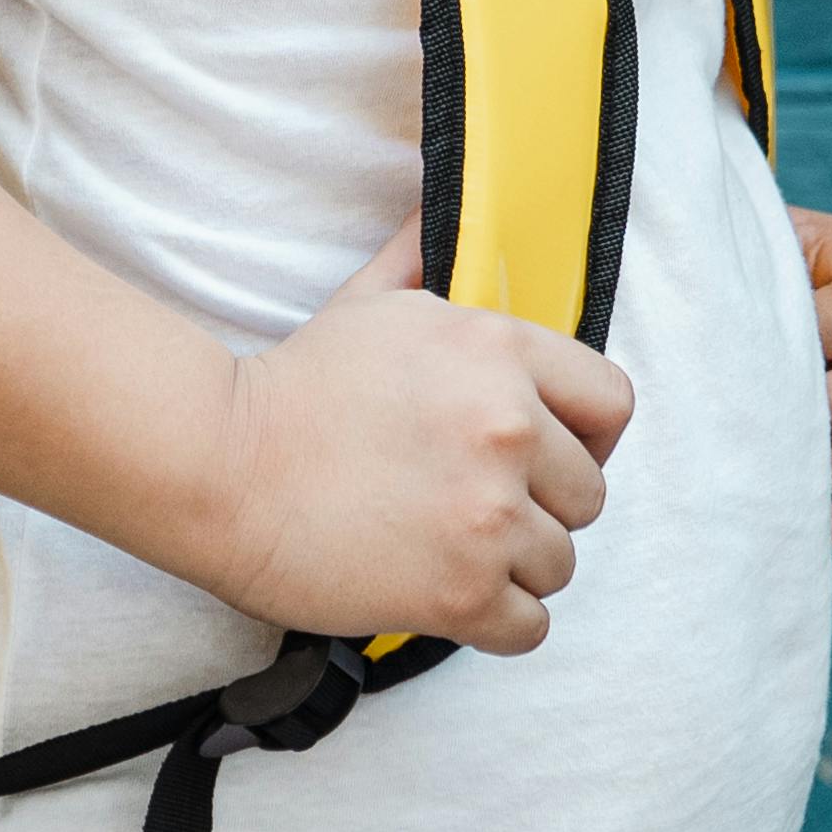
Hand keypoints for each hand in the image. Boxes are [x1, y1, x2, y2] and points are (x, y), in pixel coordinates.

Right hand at [196, 223, 635, 650]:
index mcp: (500, 352)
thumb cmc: (293, 387)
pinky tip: (448, 594)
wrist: (219, 467)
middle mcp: (508, 430)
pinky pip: (530, 627)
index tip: (548, 454)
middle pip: (590, 495)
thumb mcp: (369, 302)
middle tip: (475, 506)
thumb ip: (423, 259)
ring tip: (449, 548)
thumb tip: (441, 205)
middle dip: (541, 507)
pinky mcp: (460, 593)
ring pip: (560, 564)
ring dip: (514, 566)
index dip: (586, 436)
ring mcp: (488, 517)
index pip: (612, 404)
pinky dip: (496, 621)